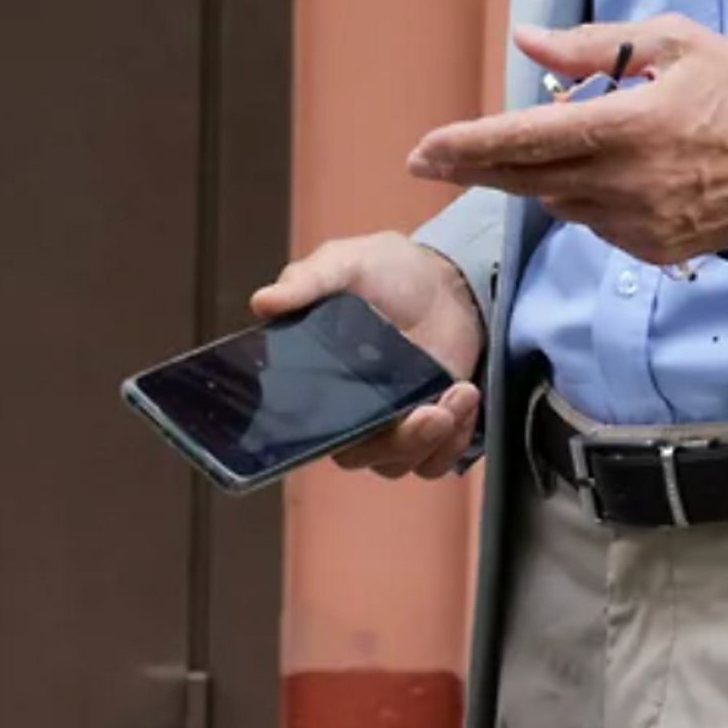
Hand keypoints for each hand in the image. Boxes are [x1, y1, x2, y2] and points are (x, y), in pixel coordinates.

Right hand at [250, 232, 486, 480]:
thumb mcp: (344, 264)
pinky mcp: (429, 427)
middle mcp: (350, 412)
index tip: (364, 421)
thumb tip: (262, 302)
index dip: (333, 437)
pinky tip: (465, 400)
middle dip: (399, 443)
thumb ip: (307, 282)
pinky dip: (455, 442)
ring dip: (434, 441)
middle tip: (430, 412)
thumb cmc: (386, 270)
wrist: (443, 277)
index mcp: (318, 380)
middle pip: (361, 456)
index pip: (310, 431)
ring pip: (399, 463)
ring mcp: (391, 423)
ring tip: (460, 394)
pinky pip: (436, 460)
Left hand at [406, 16, 727, 268]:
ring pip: (561, 203)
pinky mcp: (658, 249)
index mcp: (627, 125)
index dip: (468, 145)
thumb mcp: (671, 42)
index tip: (424, 149)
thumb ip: (592, 45)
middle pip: (527, 180)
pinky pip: (598, 225)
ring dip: (542, 178)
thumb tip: (526, 41)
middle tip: (432, 160)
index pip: (526, 139)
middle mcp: (627, 182)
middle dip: (475, 168)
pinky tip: (609, 175)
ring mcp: (643, 223)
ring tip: (552, 148)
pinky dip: (587, 200)